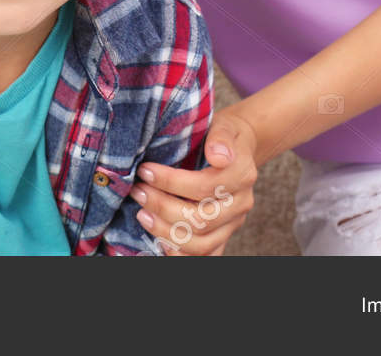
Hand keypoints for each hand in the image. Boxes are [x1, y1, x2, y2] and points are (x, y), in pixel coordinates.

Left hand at [132, 107, 257, 255]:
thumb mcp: (224, 126)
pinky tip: (159, 239)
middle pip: (201, 219)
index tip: (145, 171)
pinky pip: (204, 255)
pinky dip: (180, 253)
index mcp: (242, 175)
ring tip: (142, 214)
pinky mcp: (223, 235)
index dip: (171, 182)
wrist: (239, 147)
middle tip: (138, 191)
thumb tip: (218, 155)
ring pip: (201, 243)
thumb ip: (221, 138)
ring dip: (166, 232)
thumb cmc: (223, 135)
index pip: (204, 186)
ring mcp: (233, 223)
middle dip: (163, 207)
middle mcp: (241, 204)